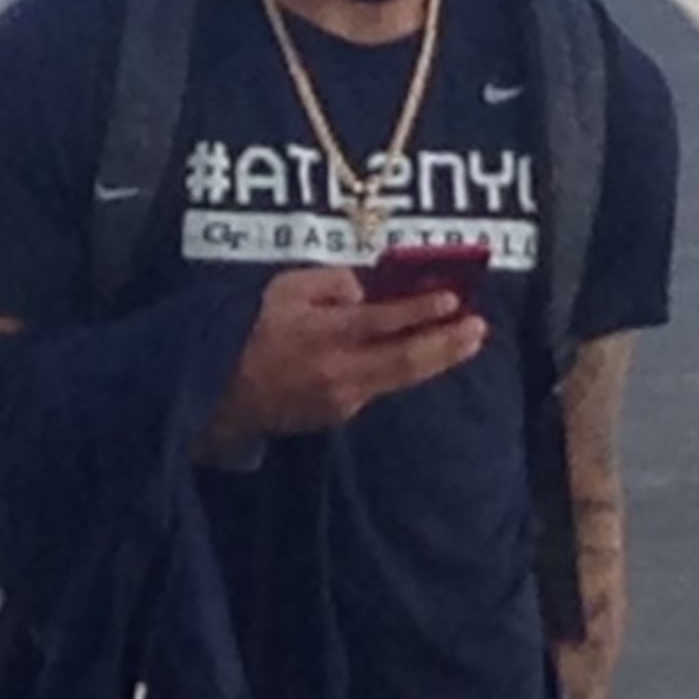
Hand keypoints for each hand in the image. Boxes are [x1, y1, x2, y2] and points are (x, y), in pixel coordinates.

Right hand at [206, 266, 487, 446]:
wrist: (217, 391)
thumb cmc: (248, 329)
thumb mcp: (283, 288)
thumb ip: (329, 284)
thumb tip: (364, 291)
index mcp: (325, 334)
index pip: (384, 321)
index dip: (421, 311)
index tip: (453, 300)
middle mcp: (341, 370)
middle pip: (406, 359)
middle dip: (448, 344)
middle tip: (481, 328)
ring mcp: (342, 398)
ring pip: (400, 379)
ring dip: (437, 360)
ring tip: (467, 342)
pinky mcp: (338, 413)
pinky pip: (379, 387)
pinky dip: (405, 371)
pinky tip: (425, 358)